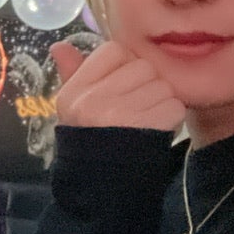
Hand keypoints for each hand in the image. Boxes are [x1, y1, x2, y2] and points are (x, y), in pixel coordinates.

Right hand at [50, 40, 185, 131]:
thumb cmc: (89, 141)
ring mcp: (121, 114)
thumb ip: (71, 73)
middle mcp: (94, 100)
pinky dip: (171, 117)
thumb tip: (59, 46)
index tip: (123, 84)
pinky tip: (156, 129)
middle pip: (143, 67)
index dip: (125, 64)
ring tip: (145, 119)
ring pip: (162, 85)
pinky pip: (174, 106)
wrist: (101, 187)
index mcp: (75, 92)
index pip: (113, 51)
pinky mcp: (148, 127)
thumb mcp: (72, 108)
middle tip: (137, 105)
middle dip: (146, 84)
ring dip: (161, 101)